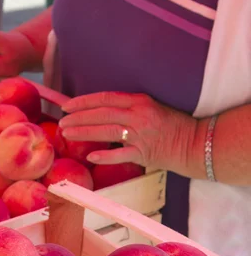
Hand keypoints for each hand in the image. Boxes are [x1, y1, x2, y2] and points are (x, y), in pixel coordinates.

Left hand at [59, 92, 197, 173]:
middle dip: (78, 117)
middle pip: (102, 114)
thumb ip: (128, 110)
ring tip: (67, 134)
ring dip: (84, 132)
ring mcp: (141, 134)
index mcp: (139, 101)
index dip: (84, 101)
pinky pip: (122, 154)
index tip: (67, 105)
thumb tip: (101, 115)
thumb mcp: (151, 109)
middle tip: (61, 122)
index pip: (105, 98)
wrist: (195, 143)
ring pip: (107, 131)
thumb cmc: (172, 126)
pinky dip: (106, 155)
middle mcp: (138, 115)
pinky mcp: (145, 153)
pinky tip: (90, 156)